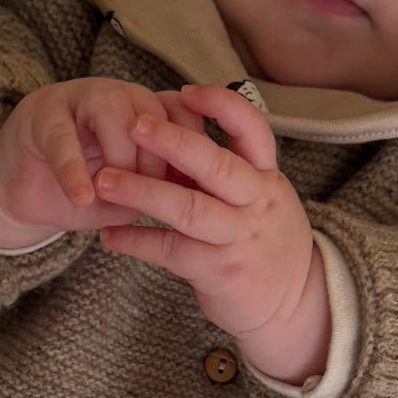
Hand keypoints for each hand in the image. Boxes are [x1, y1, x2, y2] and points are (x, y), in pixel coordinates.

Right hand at [0, 79, 199, 249]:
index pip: (184, 116)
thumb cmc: (87, 192)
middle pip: (154, 115)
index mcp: (147, 111)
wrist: (27, 192)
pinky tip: (80, 197)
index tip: (192, 191)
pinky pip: (64, 138)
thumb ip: (158, 191)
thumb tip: (189, 199)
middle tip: (151, 200)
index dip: (191, 153)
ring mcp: (80, 99)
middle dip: (156, 162)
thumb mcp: (130, 196)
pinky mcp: (43, 114)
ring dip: (119, 159)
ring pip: (114, 113)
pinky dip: (74, 169)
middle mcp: (119, 96)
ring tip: (111, 194)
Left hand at [93, 83, 331, 383]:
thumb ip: (231, 171)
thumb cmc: (265, 244)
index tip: (185, 91)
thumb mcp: (264, 200)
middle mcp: (257, 204)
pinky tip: (110, 235)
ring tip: (104, 180)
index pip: (253, 130)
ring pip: (189, 209)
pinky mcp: (220, 273)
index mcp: (267, 178)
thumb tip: (180, 132)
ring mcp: (239, 239)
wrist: (293, 306)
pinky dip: (137, 241)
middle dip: (174, 141)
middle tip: (135, 124)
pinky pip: (171, 251)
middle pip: (217, 165)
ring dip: (143, 191)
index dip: (221, 106)